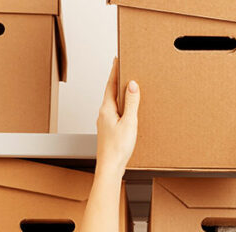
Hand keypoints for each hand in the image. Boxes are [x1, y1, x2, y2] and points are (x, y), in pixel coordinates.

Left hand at [96, 59, 139, 174]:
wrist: (110, 167)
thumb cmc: (117, 149)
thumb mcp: (129, 123)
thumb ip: (131, 103)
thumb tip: (132, 85)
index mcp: (106, 109)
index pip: (110, 85)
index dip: (114, 71)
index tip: (117, 60)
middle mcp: (103, 114)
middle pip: (110, 92)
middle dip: (117, 80)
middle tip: (123, 69)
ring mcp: (104, 123)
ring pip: (113, 103)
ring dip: (120, 94)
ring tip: (127, 87)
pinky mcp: (108, 130)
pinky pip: (115, 112)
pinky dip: (121, 106)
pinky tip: (127, 110)